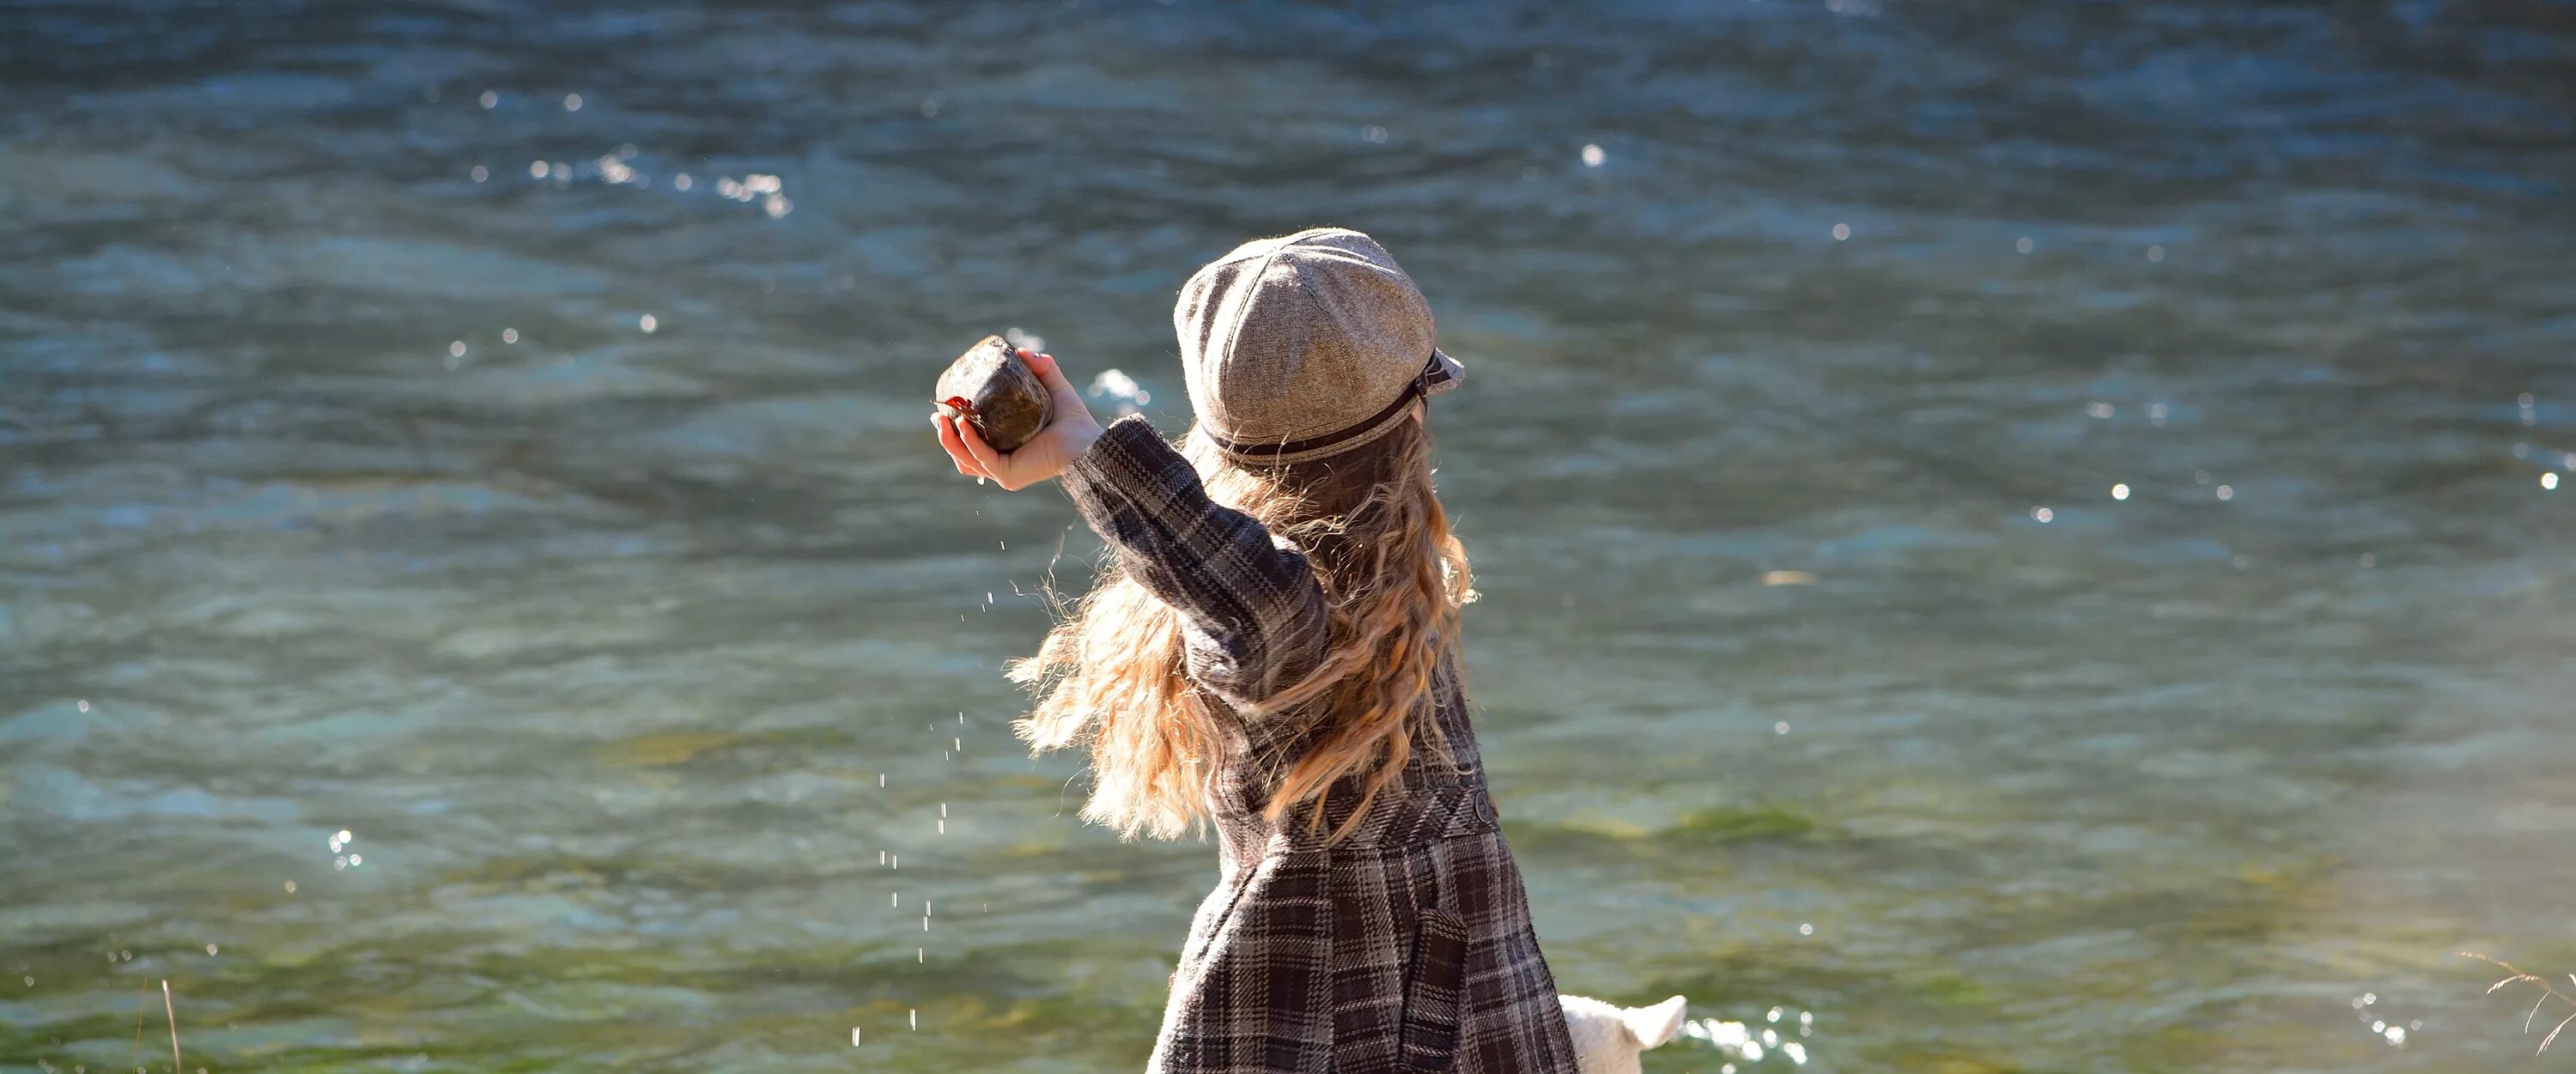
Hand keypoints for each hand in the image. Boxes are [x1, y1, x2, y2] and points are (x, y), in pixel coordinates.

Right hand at [933, 348, 1103, 490]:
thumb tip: (1023, 351)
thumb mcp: (1055, 388)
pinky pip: (982, 459)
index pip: (974, 441)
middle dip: (945, 436)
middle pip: (963, 454)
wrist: (1087, 443)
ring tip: (941, 420)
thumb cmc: (1074, 422)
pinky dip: (969, 442)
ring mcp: (1004, 471)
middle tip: (936, 415)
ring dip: (949, 441)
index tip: (945, 408)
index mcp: (1007, 446)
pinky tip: (961, 424)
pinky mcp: (1008, 475)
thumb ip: (1043, 368)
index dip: (955, 427)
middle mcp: (1003, 462)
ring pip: (965, 460)